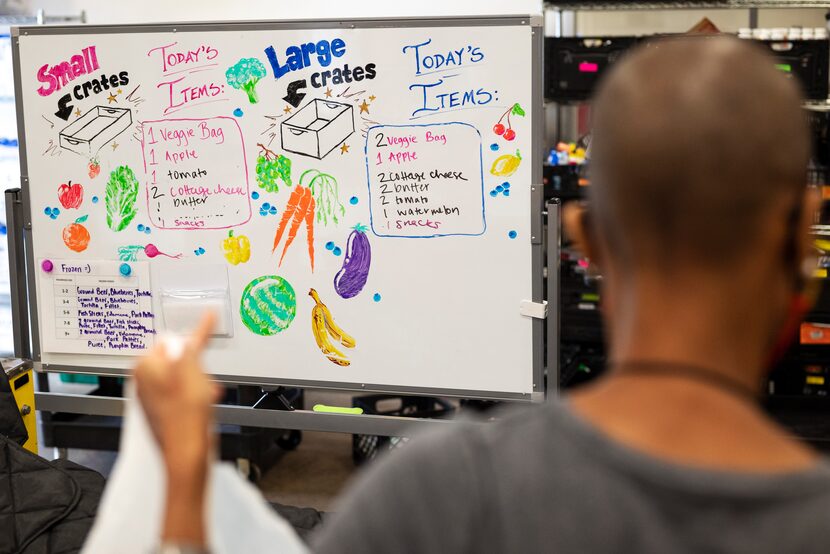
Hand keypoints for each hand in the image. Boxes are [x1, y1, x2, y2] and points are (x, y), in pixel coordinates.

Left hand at [135, 311, 219, 472]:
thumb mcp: (191, 368)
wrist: (187, 451)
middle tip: (204, 381)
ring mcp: (151, 396)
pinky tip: (202, 405)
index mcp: (144, 366)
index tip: (207, 321)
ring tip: (205, 396)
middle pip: (180, 359)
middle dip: (197, 368)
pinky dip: (194, 395)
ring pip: (184, 376)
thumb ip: (187, 346)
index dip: (194, 343)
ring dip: (199, 382)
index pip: (174, 340)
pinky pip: (182, 392)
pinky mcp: (161, 409)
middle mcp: (143, 380)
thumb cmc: (186, 415)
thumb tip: (185, 335)